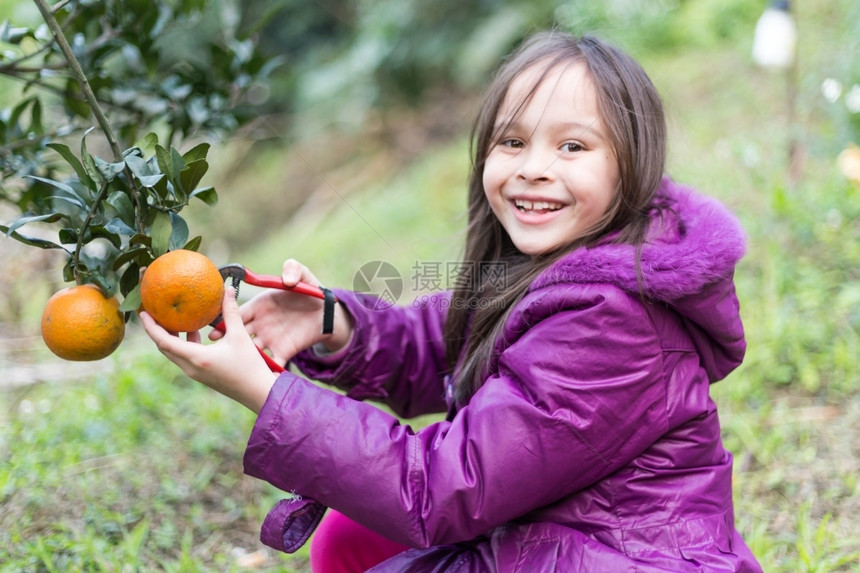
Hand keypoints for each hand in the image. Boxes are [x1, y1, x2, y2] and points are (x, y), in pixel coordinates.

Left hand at [141, 287, 278, 412]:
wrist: (259, 393)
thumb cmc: (250, 366)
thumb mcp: (240, 336)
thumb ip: (231, 312)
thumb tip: (227, 289)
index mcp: (196, 357)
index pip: (164, 341)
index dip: (151, 327)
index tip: (143, 313)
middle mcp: (191, 367)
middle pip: (165, 347)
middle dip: (158, 330)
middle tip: (156, 312)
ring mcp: (196, 373)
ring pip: (175, 353)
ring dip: (172, 337)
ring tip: (176, 319)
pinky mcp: (202, 375)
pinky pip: (185, 357)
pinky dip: (184, 343)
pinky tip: (196, 332)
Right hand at [209, 259, 352, 364]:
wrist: (326, 312)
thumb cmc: (310, 291)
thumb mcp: (303, 276)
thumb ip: (294, 269)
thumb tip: (287, 279)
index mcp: (260, 306)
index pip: (239, 314)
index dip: (226, 321)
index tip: (215, 330)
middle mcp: (261, 324)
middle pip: (239, 334)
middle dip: (227, 342)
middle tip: (216, 349)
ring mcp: (270, 340)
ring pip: (252, 351)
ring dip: (244, 358)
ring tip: (236, 367)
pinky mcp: (284, 352)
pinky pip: (273, 363)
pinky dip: (267, 371)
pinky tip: (261, 378)